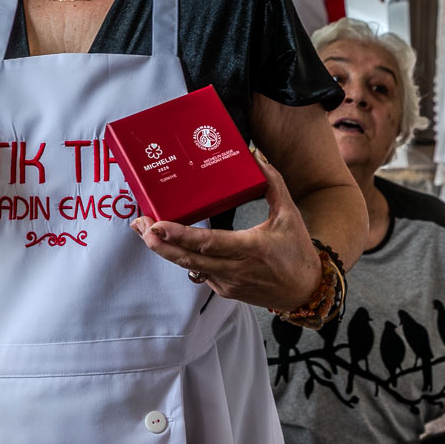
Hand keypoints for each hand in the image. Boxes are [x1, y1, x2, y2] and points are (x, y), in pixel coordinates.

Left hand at [130, 150, 321, 311]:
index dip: (180, 235)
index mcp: (251, 248)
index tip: (157, 225)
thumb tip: (255, 154)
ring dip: (166, 250)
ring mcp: (227, 283)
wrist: (305, 290)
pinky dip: (184, 258)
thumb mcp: (289, 213)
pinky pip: (199, 272)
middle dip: (159, 243)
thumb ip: (272, 182)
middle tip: (139, 226)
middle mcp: (235, 269)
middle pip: (188, 258)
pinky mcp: (224, 290)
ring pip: (190, 266)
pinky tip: (170, 244)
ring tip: (145, 232)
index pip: (208, 243)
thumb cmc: (297, 251)